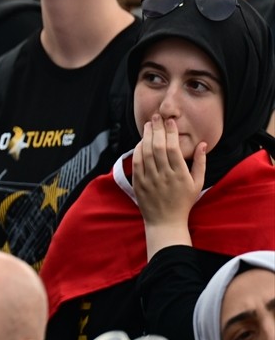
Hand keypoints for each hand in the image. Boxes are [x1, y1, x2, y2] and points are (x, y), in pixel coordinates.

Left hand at [133, 116, 203, 256]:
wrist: (166, 222)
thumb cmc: (184, 201)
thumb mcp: (198, 183)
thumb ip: (200, 163)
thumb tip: (202, 144)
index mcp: (180, 175)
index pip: (174, 149)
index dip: (171, 133)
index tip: (170, 121)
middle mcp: (164, 176)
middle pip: (158, 147)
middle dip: (157, 129)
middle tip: (157, 117)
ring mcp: (150, 180)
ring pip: (146, 153)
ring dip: (147, 136)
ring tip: (148, 125)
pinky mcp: (139, 184)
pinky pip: (137, 163)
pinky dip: (138, 150)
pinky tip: (141, 141)